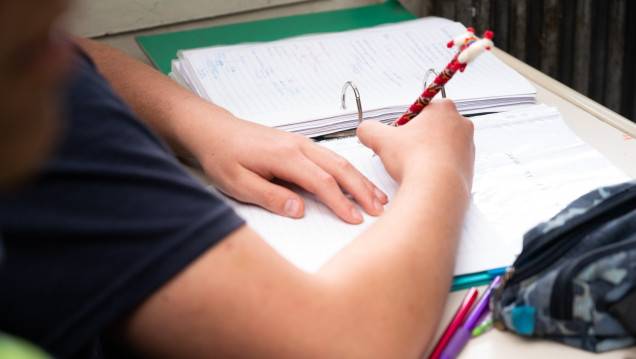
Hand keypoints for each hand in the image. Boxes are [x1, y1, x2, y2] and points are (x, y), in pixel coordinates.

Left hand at [197, 118, 387, 223]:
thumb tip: (299, 211)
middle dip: (362, 190)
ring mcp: (301, 143)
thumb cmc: (223, 156)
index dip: (341, 202)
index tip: (355, 219)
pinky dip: (349, 170)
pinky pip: (331, 157)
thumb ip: (270, 197)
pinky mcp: (299, 144)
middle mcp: (298, 146)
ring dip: (360, 179)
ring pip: (339, 160)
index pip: (322, 182)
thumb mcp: (238, 184)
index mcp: (285, 157)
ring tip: (378, 197)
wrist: (215, 131)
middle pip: (340, 168)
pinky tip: (356, 180)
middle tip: (379, 210)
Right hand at [357, 99, 473, 190]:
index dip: (404, 125)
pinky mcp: (470, 165)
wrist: (436, 190)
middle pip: (431, 127)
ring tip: (414, 167)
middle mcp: (461, 123)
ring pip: (440, 146)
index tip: (397, 138)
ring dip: (426, 153)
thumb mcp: (381, 139)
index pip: (418, 111)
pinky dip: (436, 168)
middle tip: (403, 153)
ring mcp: (468, 145)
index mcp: (443, 108)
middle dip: (416, 139)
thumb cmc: (415, 160)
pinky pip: (448, 163)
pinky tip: (425, 176)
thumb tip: (365, 130)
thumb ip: (369, 129)